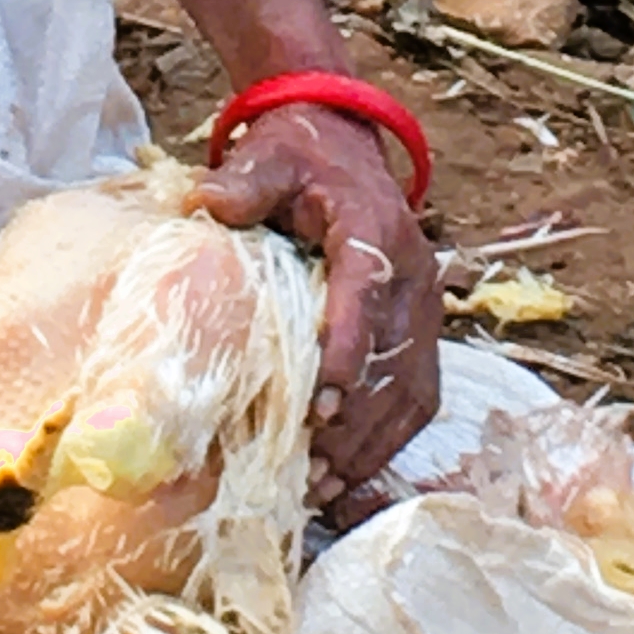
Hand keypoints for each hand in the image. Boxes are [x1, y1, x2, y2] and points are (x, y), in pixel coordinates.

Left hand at [196, 102, 441, 517]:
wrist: (344, 148)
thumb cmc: (301, 158)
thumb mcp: (269, 157)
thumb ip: (244, 181)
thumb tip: (208, 200)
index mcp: (376, 231)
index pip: (369, 295)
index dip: (349, 349)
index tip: (322, 401)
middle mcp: (414, 276)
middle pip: (394, 358)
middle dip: (355, 417)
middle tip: (309, 464)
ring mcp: (424, 311)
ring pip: (410, 389)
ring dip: (370, 442)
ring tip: (321, 485)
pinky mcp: (422, 335)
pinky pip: (416, 397)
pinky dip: (386, 441)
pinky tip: (346, 477)